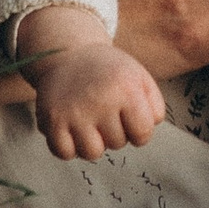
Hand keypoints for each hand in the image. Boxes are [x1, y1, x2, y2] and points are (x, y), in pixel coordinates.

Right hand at [24, 35, 169, 162]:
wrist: (69, 54)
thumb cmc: (109, 71)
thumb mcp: (140, 77)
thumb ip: (155, 106)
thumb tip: (147, 132)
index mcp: (127, 89)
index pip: (143, 134)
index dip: (139, 130)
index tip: (130, 118)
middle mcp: (101, 101)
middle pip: (118, 144)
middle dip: (115, 132)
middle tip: (105, 111)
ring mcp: (75, 112)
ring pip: (92, 153)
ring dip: (93, 142)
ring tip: (90, 122)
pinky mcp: (52, 120)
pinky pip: (65, 153)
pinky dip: (68, 147)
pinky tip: (72, 129)